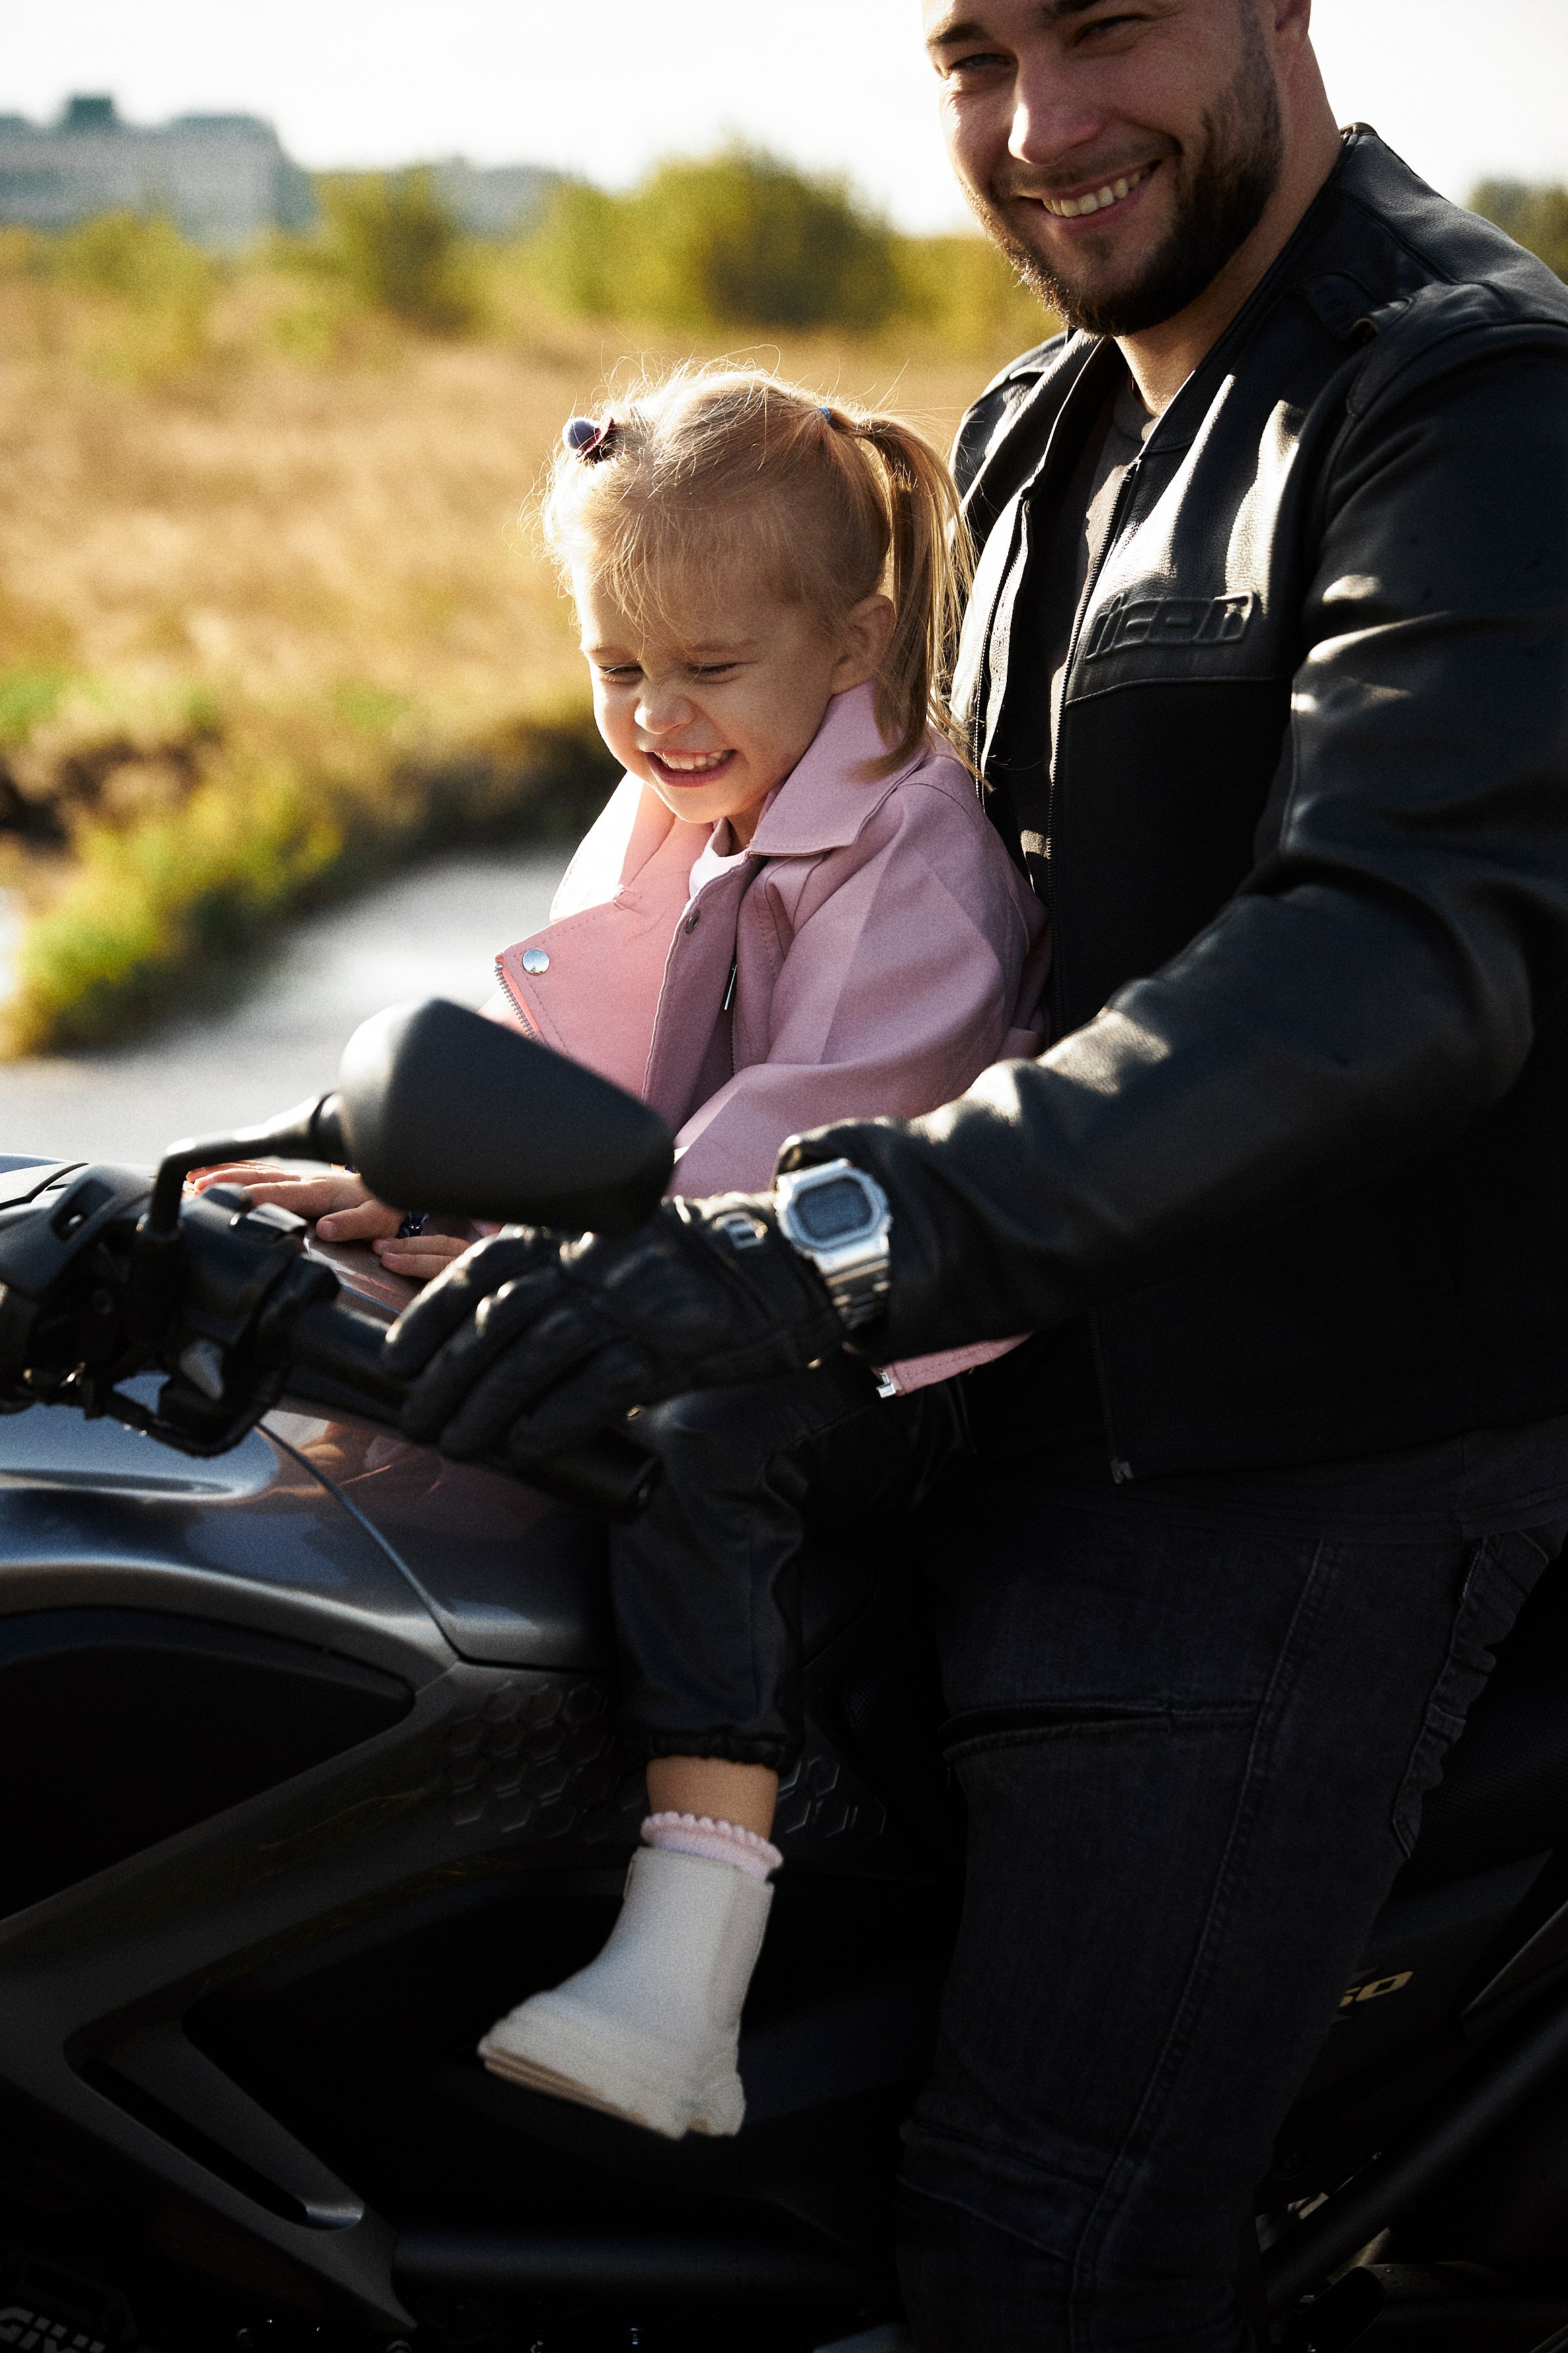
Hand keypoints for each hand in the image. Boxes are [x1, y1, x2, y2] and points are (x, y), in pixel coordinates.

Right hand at [190, 1161, 410, 1243]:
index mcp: (319, 1191)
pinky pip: (261, 1171)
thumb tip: (326, 1229)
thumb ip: (353, 1224)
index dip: (250, 1197)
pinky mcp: (297, 1179)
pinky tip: (214, 1172)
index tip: (221, 1199)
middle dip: (223, 1181)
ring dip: (223, 1172)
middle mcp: (304, 1180)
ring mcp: (299, 1177)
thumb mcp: (378, 1221)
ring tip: (191, 1177)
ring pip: (255, 1171)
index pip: (278, 1194)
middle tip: (192, 1187)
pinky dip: (235, 1169)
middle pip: (257, 1177)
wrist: (395, 1188)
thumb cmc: (384, 1208)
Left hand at [382, 1195, 844, 1466]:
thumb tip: (484, 1334)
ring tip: (458, 1444)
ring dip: (485, 1409)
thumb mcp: (614, 1245)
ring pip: (533, 1357)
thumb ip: (555, 1272)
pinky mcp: (668, 1346)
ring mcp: (631, 1301)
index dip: (427, 1315)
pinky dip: (550, 1422)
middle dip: (445, 1378)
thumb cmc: (692, 1264)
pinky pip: (593, 1390)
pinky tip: (524, 1448)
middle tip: (417, 1419)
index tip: (397, 1359)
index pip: (478, 1268)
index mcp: (572, 1230)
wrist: (784, 1265)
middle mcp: (593, 1259)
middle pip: (495, 1320)